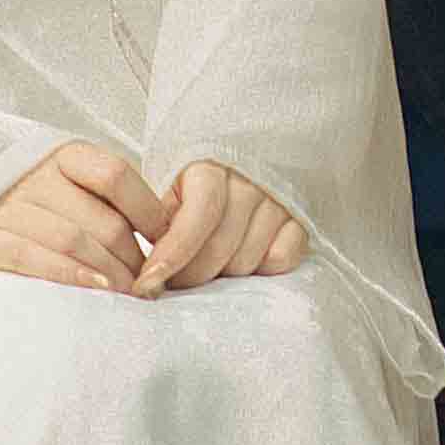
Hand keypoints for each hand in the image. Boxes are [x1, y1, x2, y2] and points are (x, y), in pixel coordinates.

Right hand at [0, 140, 168, 287]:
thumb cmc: (13, 190)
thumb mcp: (55, 176)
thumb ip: (96, 195)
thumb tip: (157, 231)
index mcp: (60, 154)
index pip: (117, 176)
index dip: (151, 212)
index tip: (169, 242)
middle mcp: (33, 175)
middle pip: (102, 221)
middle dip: (135, 261)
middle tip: (151, 287)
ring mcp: (4, 206)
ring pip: (73, 242)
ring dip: (109, 275)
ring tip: (130, 297)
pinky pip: (29, 257)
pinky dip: (67, 275)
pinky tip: (94, 290)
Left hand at [127, 159, 309, 290]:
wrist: (240, 160)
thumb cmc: (195, 184)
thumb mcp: (171, 191)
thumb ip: (160, 223)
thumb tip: (145, 273)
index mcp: (211, 168)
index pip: (197, 218)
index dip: (172, 255)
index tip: (148, 283)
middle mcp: (250, 182)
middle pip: (220, 248)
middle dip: (190, 275)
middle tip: (173, 281)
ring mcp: (279, 202)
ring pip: (247, 260)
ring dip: (222, 275)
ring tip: (207, 267)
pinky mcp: (300, 221)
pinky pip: (282, 259)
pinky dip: (261, 270)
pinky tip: (243, 263)